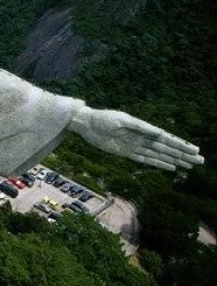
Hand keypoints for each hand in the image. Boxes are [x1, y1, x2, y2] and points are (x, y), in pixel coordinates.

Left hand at [69, 106, 202, 171]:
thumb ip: (140, 127)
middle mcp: (142, 138)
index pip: (166, 138)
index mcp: (143, 128)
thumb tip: (159, 133)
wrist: (87, 124)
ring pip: (159, 155)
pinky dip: (158, 164)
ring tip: (189, 166)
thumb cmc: (103, 118)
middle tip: (200, 161)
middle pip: (166, 148)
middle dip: (183, 154)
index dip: (180, 144)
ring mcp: (135, 146)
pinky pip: (145, 160)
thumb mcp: (122, 120)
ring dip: (174, 160)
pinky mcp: (126, 153)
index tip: (195, 150)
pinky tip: (170, 167)